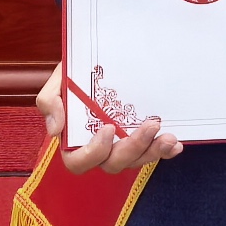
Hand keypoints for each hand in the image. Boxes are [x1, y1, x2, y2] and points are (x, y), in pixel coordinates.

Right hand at [41, 64, 170, 174]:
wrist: (98, 61)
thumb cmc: (75, 74)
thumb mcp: (59, 81)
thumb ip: (50, 102)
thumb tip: (56, 129)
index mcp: (74, 140)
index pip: (78, 162)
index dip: (94, 152)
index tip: (108, 128)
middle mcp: (98, 149)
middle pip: (113, 164)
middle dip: (133, 149)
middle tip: (151, 125)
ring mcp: (120, 146)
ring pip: (135, 161)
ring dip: (153, 152)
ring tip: (169, 137)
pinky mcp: (138, 140)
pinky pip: (151, 153)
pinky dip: (164, 151)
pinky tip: (175, 144)